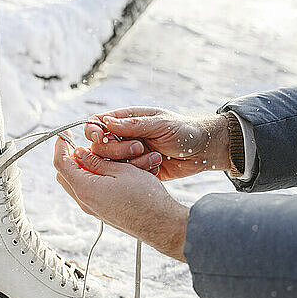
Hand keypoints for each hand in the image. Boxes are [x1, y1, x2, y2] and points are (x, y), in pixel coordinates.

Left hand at [53, 133, 188, 261]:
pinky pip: (86, 192)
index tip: (65, 134)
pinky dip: (89, 178)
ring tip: (97, 156)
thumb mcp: (121, 170)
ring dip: (80, 168)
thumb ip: (96, 161)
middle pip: (64, 174)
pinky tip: (105, 170)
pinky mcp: (99, 212)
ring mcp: (90, 209)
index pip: (61, 163)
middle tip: (80, 144)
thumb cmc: (145, 196)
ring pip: (74, 183)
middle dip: (68, 157)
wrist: (159, 224)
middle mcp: (83, 201)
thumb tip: (78, 153)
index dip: (61, 145)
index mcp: (85, 188)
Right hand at [84, 107, 230, 180]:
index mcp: (126, 121)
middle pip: (100, 147)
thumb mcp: (160, 124)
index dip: (93, 132)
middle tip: (139, 148)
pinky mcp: (137, 171)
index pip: (97, 124)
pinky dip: (141, 173)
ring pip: (112, 165)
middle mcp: (124, 138)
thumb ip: (133, 124)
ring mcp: (129, 156)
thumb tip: (106, 121)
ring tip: (155, 158)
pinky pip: (128, 176)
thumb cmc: (184, 130)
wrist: (203, 151)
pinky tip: (157, 167)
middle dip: (117, 150)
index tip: (100, 138)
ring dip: (132, 163)